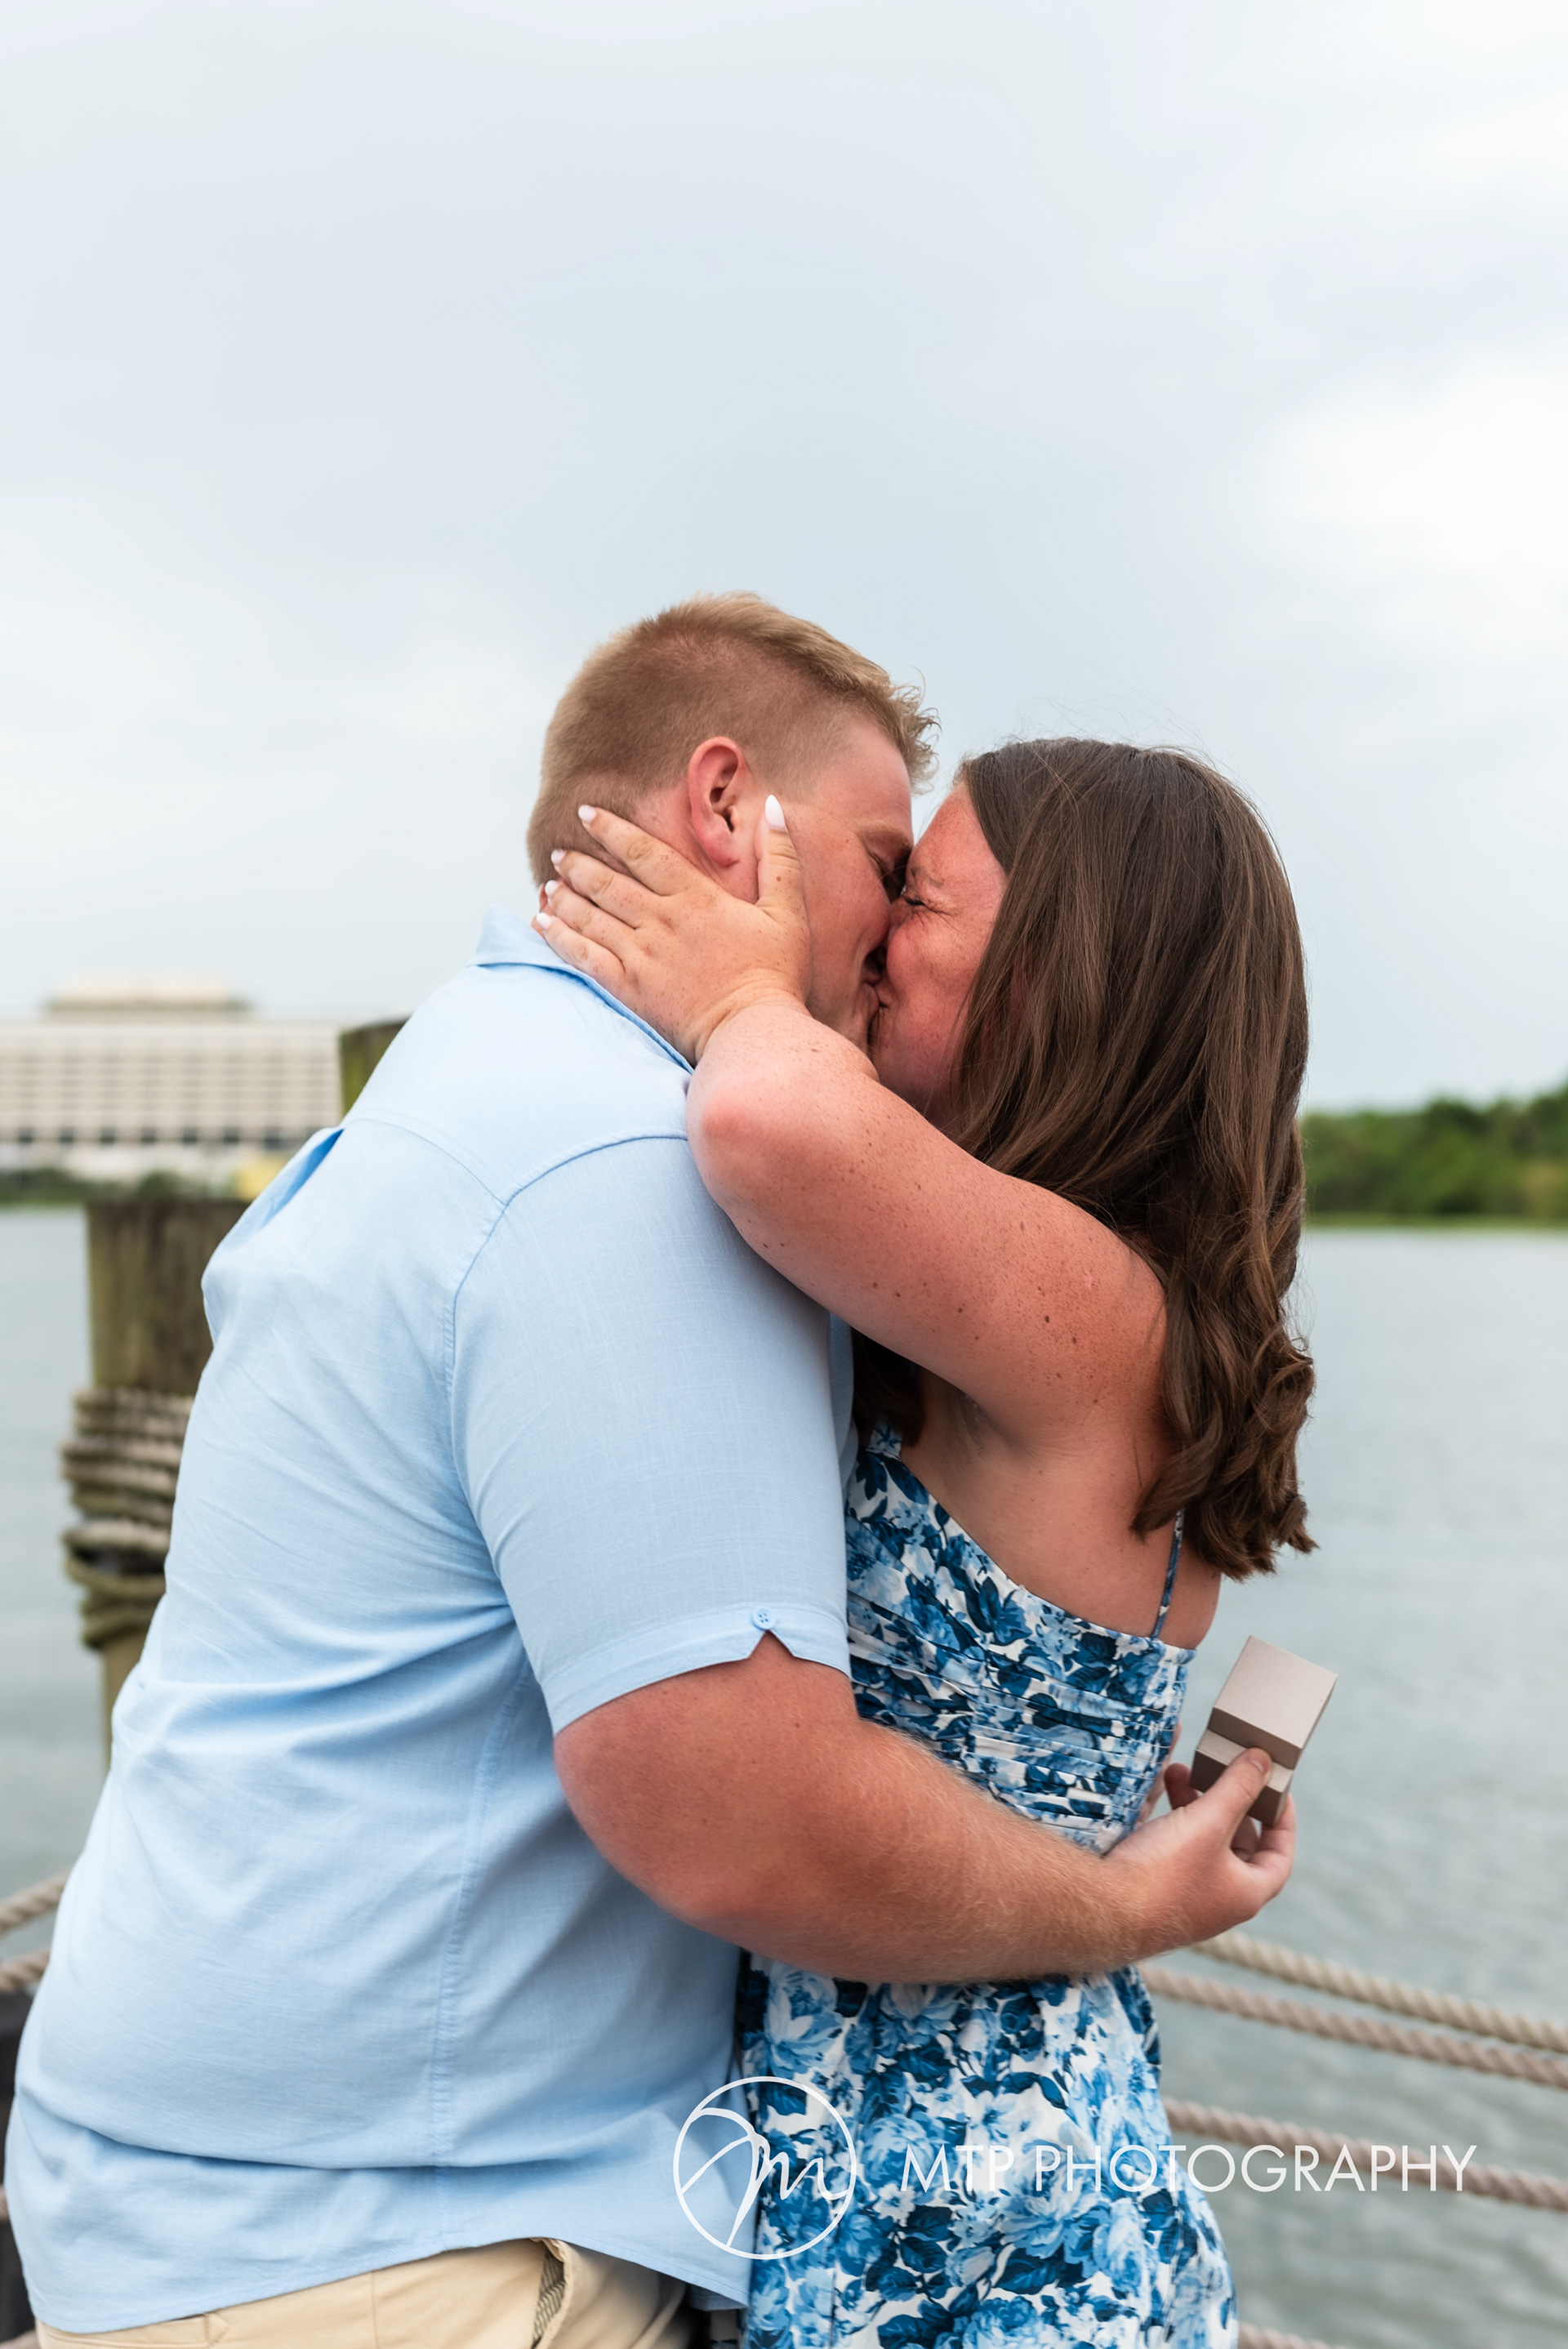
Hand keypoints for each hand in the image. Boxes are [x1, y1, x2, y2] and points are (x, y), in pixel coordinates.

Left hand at [535, 800, 811, 1063]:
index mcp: (696, 898)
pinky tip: (542, 924)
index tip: (586, 814)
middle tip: (559, 852)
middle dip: (579, 864)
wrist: (754, 1033)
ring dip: (565, 897)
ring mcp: (642, 956)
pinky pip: (584, 956)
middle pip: (608, 883)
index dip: (612, 829)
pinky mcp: (630, 989)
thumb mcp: (789, 912)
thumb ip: (782, 858)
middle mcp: (662, 921)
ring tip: (549, 884)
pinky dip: (560, 937)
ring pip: (591, 917)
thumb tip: (774, 806)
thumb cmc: (776, 975)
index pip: (643, 852)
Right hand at [1104, 1747, 1295, 1957]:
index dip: (1282, 1821)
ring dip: (1196, 1807)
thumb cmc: (1164, 1873)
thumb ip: (1238, 1788)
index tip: (1275, 1791)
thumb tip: (1263, 1760)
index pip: (1280, 1856)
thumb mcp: (1209, 1821)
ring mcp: (1189, 1900)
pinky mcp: (1158, 1893)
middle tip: (1222, 1774)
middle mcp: (1221, 1902)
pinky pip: (1176, 1851)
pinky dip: (1174, 1823)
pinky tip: (1158, 1799)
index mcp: (1246, 1893)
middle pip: (1239, 1846)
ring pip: (1203, 1845)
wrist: (1103, 1909)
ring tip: (1178, 1774)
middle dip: (1229, 1804)